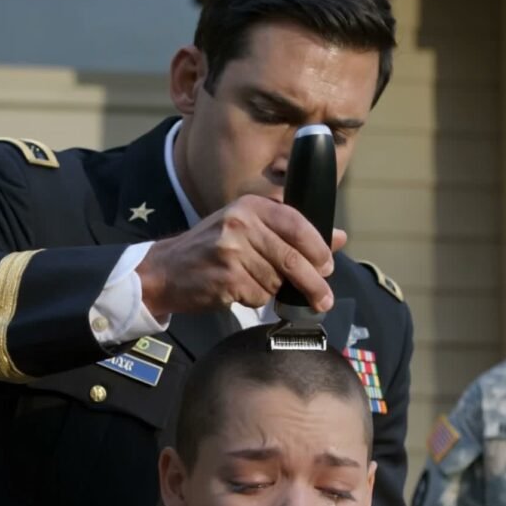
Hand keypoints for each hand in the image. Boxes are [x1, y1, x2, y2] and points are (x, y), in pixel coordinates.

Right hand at [136, 195, 346, 316]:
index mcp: (251, 205)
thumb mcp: (250, 229)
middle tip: (324, 300)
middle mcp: (241, 223)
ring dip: (273, 290)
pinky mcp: (226, 277)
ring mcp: (232, 250)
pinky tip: (239, 290)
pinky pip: (259, 295)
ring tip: (253, 282)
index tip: (328, 266)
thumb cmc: (212, 249)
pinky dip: (256, 298)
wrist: (165, 270)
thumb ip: (293, 232)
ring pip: (276, 280)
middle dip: (313, 283)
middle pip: (292, 258)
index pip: (297, 223)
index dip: (318, 248)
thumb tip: (339, 238)